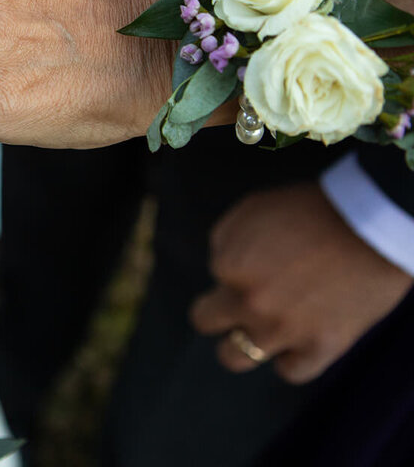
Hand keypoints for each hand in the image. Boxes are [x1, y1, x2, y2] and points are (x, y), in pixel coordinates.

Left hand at [190, 183, 412, 383]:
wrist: (374, 227)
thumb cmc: (314, 209)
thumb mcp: (252, 208)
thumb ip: (225, 240)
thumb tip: (221, 265)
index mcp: (229, 265)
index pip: (211, 276)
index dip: (230, 269)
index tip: (252, 264)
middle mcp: (249, 303)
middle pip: (204, 321)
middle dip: (217, 310)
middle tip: (238, 302)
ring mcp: (283, 330)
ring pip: (234, 357)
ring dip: (239, 344)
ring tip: (256, 332)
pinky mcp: (321, 348)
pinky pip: (290, 371)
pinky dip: (288, 359)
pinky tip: (294, 344)